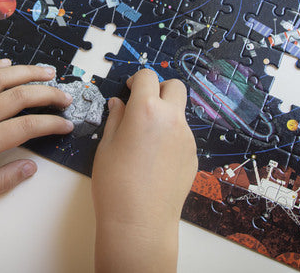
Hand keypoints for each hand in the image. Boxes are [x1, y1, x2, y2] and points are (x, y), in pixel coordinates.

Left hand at [0, 59, 72, 205]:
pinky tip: (8, 64)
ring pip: (0, 77)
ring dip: (27, 71)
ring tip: (48, 71)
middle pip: (19, 96)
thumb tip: (30, 168)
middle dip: (48, 93)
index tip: (66, 124)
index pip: (26, 127)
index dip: (51, 124)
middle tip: (65, 96)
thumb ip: (0, 182)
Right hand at [91, 69, 196, 272]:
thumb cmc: (116, 185)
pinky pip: (182, 136)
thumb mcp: (106, 145)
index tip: (130, 89)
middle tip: (143, 104)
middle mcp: (172, 119)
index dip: (137, 80)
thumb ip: (115, 118)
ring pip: (180, 113)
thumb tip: (119, 104)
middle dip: (159, 89)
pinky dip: (170, 136)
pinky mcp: (193, 156)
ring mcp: (186, 138)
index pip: (148, 77)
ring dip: (165, 114)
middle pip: (175, 87)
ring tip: (144, 139)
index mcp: (146, 110)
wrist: (140, 222)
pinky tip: (154, 159)